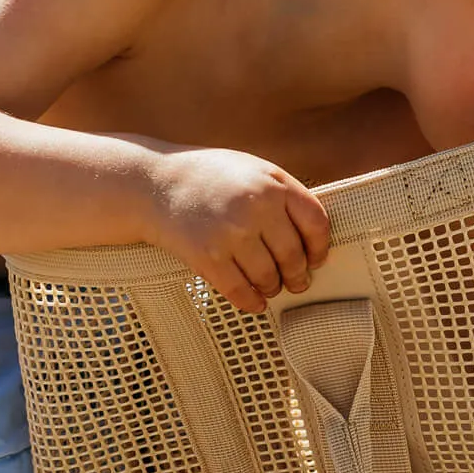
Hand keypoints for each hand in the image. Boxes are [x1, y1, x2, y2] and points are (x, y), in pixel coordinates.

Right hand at [145, 147, 330, 313]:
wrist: (154, 183)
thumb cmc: (209, 176)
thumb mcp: (253, 170)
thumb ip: (283, 195)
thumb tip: (313, 238)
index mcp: (274, 184)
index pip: (315, 223)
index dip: (320, 247)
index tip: (316, 259)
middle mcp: (257, 207)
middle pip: (294, 256)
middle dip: (298, 275)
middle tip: (297, 282)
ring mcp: (232, 234)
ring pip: (269, 278)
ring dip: (273, 288)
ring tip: (271, 287)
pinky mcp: (208, 257)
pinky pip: (240, 291)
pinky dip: (252, 302)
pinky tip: (256, 302)